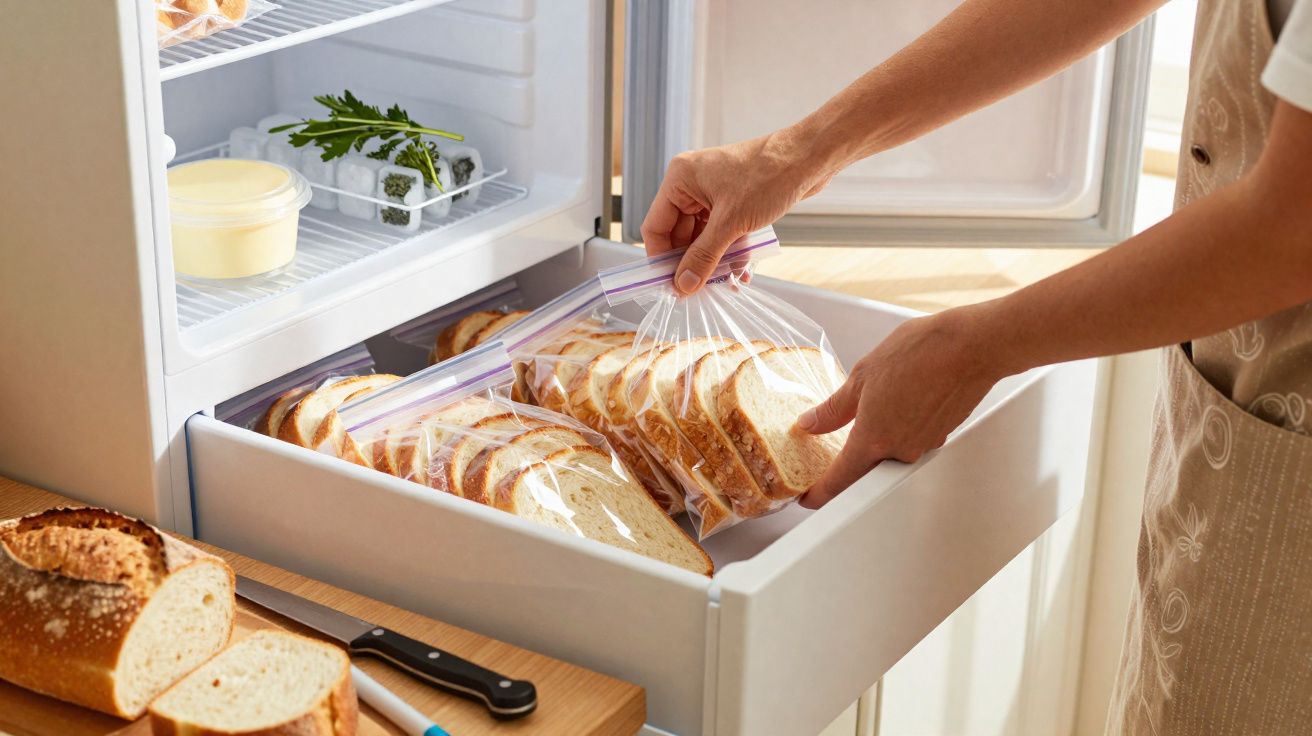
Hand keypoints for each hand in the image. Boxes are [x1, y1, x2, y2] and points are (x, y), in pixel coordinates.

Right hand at [641, 127, 833, 293]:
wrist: (810, 158)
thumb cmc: (769, 176)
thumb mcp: (731, 223)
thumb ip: (704, 256)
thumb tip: (683, 285)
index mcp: (680, 179)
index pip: (656, 227)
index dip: (662, 259)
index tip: (672, 286)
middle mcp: (692, 184)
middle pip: (679, 236)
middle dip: (693, 263)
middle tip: (702, 290)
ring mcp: (713, 193)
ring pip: (703, 237)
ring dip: (714, 261)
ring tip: (728, 282)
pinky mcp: (733, 201)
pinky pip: (722, 233)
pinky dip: (729, 251)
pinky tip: (742, 270)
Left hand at [797, 307, 1013, 508]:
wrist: (971, 347)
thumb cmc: (919, 354)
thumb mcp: (862, 376)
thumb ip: (833, 408)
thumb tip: (810, 423)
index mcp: (873, 439)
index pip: (840, 480)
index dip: (820, 492)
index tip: (809, 498)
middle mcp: (900, 450)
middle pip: (867, 465)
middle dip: (853, 452)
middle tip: (845, 430)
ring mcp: (924, 445)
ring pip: (892, 450)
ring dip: (882, 432)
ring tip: (883, 396)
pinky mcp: (942, 435)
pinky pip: (912, 438)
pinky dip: (902, 424)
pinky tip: (904, 397)